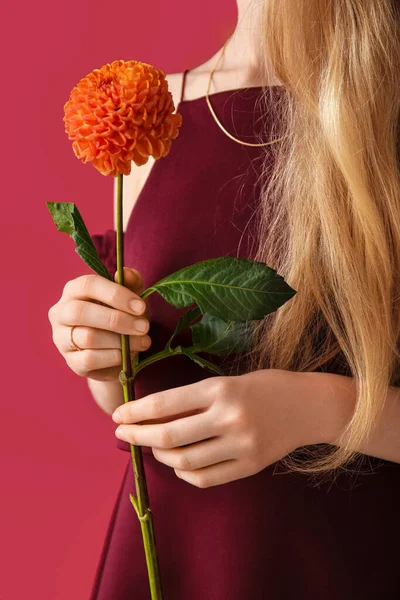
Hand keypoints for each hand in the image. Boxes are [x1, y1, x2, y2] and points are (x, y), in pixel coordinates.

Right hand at [48, 267, 151, 381]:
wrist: (119, 350)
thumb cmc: (123, 315)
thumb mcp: (131, 296)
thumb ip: (131, 281)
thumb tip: (125, 273)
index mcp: (73, 290)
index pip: (87, 285)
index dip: (115, 294)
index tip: (140, 306)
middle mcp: (61, 313)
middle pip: (80, 312)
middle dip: (117, 320)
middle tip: (144, 327)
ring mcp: (62, 339)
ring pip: (87, 337)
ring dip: (121, 341)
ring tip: (143, 341)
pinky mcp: (71, 362)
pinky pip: (89, 359)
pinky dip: (113, 357)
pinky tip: (127, 354)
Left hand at [111, 369, 322, 487]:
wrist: (308, 405)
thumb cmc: (264, 386)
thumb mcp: (228, 381)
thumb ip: (194, 399)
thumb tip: (152, 417)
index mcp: (220, 389)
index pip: (165, 404)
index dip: (135, 412)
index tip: (118, 416)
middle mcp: (228, 417)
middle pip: (168, 436)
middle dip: (138, 436)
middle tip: (122, 435)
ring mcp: (241, 445)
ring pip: (184, 461)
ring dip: (160, 456)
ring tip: (154, 448)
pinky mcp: (250, 466)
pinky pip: (205, 478)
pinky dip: (184, 472)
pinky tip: (179, 463)